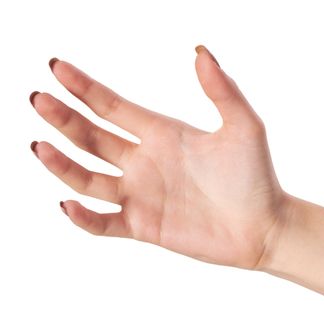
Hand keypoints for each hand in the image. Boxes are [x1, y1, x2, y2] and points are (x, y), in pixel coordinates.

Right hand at [30, 46, 287, 269]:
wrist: (264, 226)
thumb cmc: (257, 176)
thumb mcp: (243, 126)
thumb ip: (222, 90)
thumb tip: (200, 51)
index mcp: (162, 133)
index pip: (112, 106)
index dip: (84, 87)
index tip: (56, 67)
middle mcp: (145, 161)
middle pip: (92, 137)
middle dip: (64, 118)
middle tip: (37, 98)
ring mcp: (141, 194)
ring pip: (89, 178)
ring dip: (62, 164)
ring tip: (40, 146)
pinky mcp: (144, 226)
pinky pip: (104, 223)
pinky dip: (83, 217)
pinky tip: (69, 204)